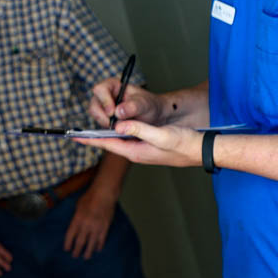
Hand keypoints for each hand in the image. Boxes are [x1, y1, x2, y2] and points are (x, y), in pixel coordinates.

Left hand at [63, 186, 114, 258]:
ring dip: (88, 252)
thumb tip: (75, 225)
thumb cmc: (89, 197)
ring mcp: (96, 227)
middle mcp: (86, 225)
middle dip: (77, 250)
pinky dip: (99, 245)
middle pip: (80, 242)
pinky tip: (97, 249)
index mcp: (77, 219)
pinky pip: (101, 239)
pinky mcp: (105, 227)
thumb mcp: (78, 206)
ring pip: (91, 243)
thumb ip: (76, 217)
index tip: (66, 249)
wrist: (104, 195)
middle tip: (74, 256)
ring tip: (86, 257)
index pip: (70, 235)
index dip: (67, 243)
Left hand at [75, 120, 202, 167]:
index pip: (107, 144)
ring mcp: (142, 150)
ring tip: (90, 128)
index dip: (90, 139)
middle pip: (110, 143)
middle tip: (77, 132)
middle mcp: (136, 152)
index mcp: (136, 152)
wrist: (203, 150)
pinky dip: (119, 132)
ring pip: (119, 140)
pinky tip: (115, 126)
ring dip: (106, 134)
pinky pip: (128, 138)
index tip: (74, 136)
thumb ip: (140, 129)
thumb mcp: (162, 135)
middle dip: (94, 137)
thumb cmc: (185, 144)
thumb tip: (119, 125)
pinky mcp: (149, 146)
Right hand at [89, 79, 165, 127]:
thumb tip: (118, 111)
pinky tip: (120, 130)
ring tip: (121, 127)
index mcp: (113, 85)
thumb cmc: (149, 105)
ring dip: (106, 123)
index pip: (100, 90)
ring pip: (96, 116)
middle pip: (94, 104)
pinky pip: (100, 124)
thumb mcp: (144, 104)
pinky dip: (108, 129)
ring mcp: (103, 107)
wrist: (154, 115)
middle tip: (115, 125)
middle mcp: (105, 95)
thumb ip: (132, 106)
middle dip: (103, 116)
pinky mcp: (105, 118)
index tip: (112, 113)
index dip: (104, 101)